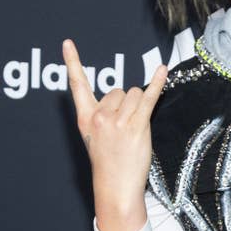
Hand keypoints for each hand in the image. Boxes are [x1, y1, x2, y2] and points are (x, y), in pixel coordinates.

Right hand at [63, 38, 167, 230]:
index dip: (73, 63)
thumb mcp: (95, 138)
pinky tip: (163, 70)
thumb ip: (103, 116)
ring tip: (135, 130)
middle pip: (120, 90)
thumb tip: (123, 96)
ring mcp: (118, 121)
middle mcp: (100, 117)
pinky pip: (149, 98)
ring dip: (140, 107)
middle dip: (127, 104)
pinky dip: (158, 83)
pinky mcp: (137, 126)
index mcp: (85, 119)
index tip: (67, 43)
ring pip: (136, 94)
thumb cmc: (109, 163)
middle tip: (125, 130)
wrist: (116, 187)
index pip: (77, 86)